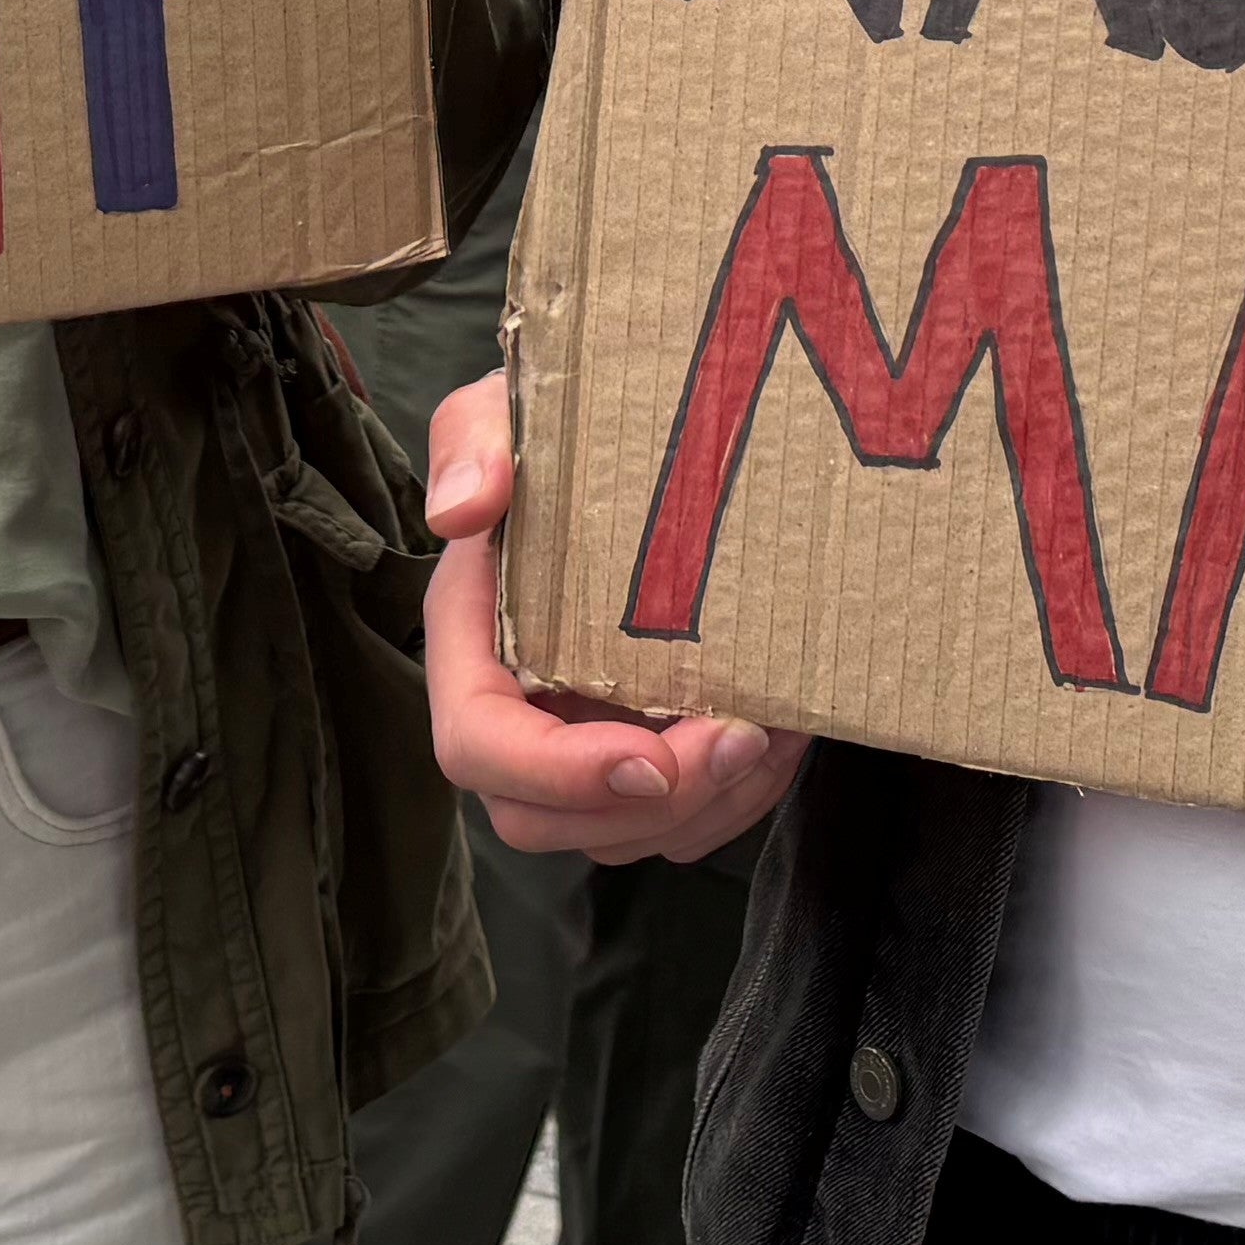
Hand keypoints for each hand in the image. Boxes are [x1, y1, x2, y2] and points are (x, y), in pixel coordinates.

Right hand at [418, 365, 802, 861]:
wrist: (645, 440)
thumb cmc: (567, 427)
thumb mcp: (509, 408)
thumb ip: (471, 439)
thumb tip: (461, 510)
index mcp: (469, 642)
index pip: (476, 745)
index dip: (556, 773)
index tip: (650, 758)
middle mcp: (514, 709)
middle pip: (541, 820)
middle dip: (647, 804)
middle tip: (740, 741)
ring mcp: (578, 741)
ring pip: (620, 836)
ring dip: (705, 806)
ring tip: (774, 731)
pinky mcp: (643, 753)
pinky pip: (679, 824)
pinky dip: (737, 799)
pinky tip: (783, 731)